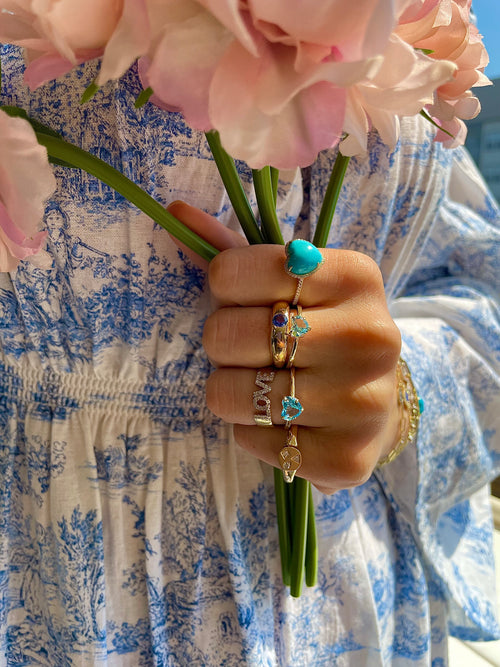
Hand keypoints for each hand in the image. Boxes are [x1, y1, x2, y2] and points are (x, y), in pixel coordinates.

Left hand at [169, 202, 401, 494]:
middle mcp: (371, 335)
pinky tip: (278, 421)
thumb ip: (232, 249)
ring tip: (259, 384)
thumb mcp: (288, 283)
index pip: (241, 269)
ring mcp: (365, 400)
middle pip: (231, 333)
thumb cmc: (320, 330)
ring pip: (236, 393)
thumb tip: (174, 211)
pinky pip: (253, 439)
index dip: (222, 285)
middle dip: (221, 341)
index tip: (235, 294)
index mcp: (355, 276)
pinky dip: (250, 431)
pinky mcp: (349, 456)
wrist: (376, 402)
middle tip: (244, 347)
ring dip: (230, 390)